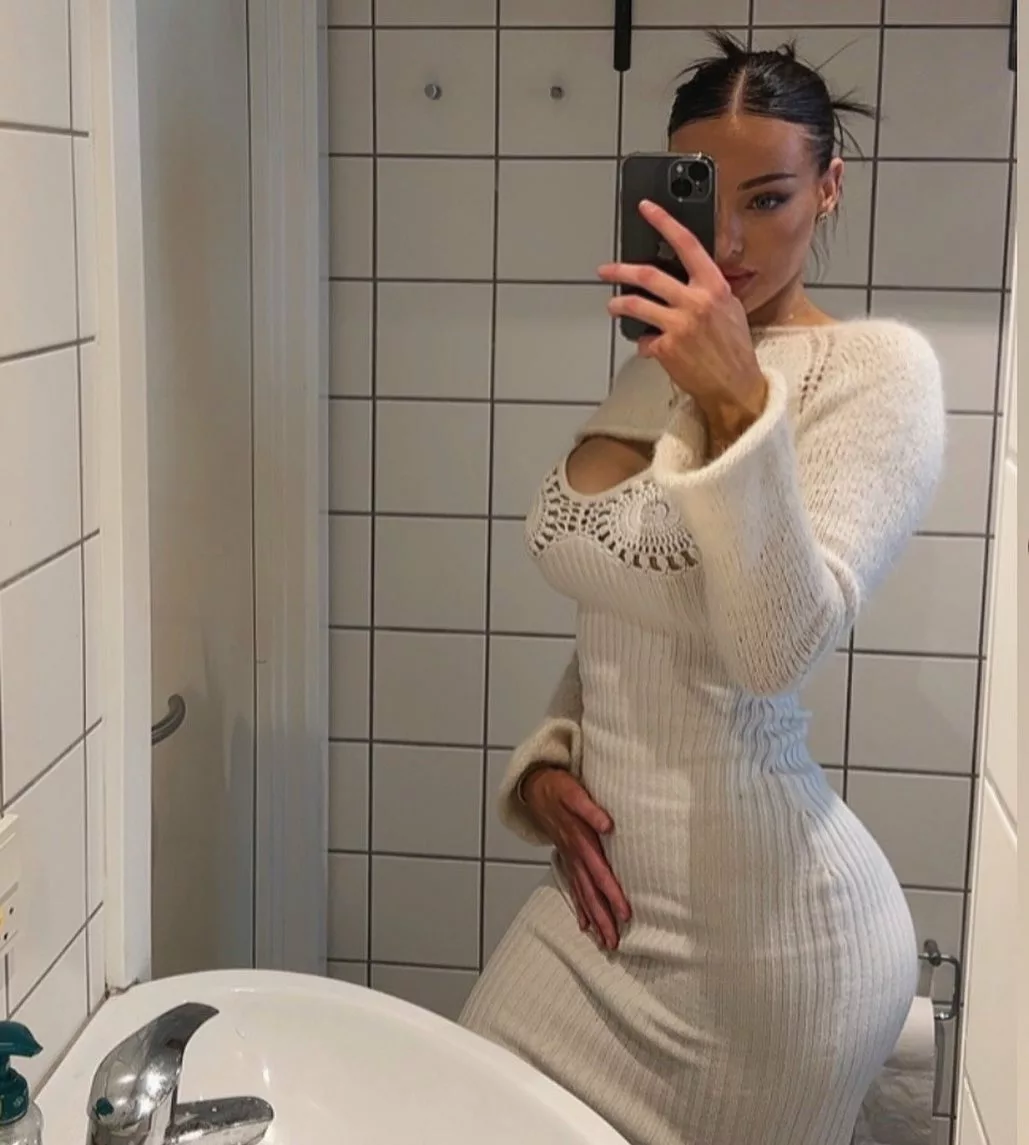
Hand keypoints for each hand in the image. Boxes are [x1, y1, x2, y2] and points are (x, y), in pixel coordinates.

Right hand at [523, 768, 630, 949]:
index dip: (612, 894)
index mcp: (581, 841)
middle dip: (603, 918)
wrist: (537, 788)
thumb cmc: (559, 789)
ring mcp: (570, 860)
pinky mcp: (567, 859)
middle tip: (614, 942)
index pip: (600, 873)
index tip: (624, 914)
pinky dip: (580, 908)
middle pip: (591, 892)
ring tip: (605, 942)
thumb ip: (590, 809)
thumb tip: (607, 825)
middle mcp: (575, 856)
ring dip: (595, 919)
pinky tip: (586, 925)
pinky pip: (574, 887)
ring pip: (583, 895)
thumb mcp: (574, 793)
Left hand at [599, 200, 767, 446]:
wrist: (735, 385)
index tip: (646, 208)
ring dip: (619, 305)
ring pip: (636, 305)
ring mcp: (679, 325)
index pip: (686, 244)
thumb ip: (709, 290)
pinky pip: (645, 340)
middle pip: (648, 275)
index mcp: (714, 286)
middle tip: (606, 270)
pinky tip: (651, 346)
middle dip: (620, 270)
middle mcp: (696, 302)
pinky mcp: (666, 348)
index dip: (664, 222)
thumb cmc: (734, 349)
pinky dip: (645, 343)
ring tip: (614, 306)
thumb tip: (689, 277)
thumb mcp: (730, 309)